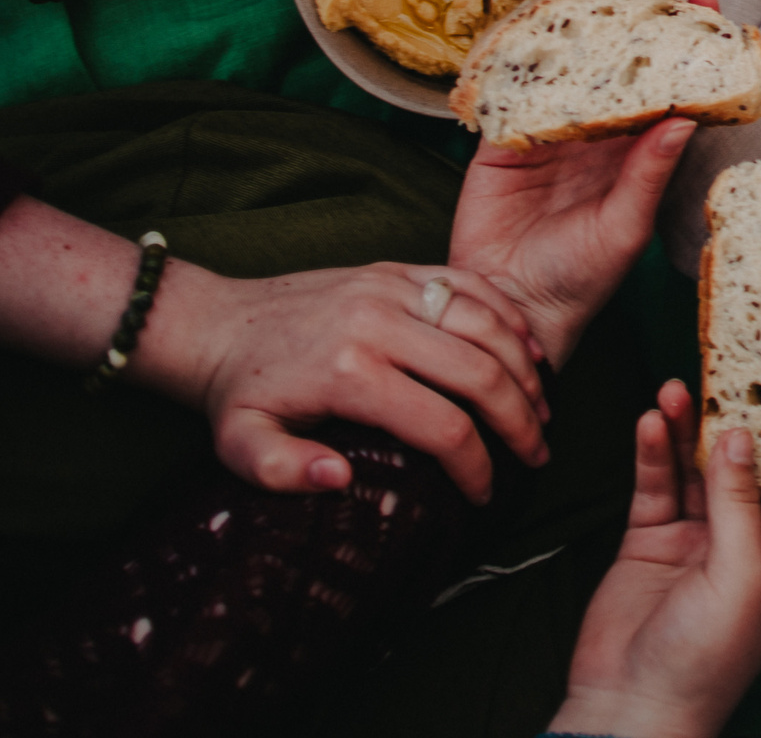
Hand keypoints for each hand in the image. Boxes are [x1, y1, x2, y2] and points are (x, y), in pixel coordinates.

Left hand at [141, 260, 551, 504]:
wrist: (219, 323)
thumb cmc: (239, 393)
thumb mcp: (241, 446)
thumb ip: (282, 470)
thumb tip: (340, 479)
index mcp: (349, 372)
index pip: (442, 425)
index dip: (477, 466)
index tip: (485, 493)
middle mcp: (378, 323)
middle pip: (480, 373)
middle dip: (519, 422)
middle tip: (536, 454)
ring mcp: (392, 288)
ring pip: (487, 324)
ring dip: (526, 370)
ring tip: (541, 409)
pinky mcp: (398, 269)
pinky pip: (472, 283)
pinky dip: (509, 316)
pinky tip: (528, 349)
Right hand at [448, 0, 709, 362]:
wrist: (510, 310)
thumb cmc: (579, 282)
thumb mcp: (624, 228)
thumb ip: (649, 173)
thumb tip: (686, 117)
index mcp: (637, 157)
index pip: (669, 88)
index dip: (689, 46)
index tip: (708, 0)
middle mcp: (599, 140)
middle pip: (621, 65)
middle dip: (634, 17)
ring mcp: (552, 135)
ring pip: (571, 68)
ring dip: (582, 25)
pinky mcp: (505, 140)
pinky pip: (517, 90)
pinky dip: (524, 58)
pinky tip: (535, 24)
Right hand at [553, 383, 760, 737]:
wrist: (629, 707)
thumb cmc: (705, 663)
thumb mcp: (740, 577)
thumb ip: (741, 504)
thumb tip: (741, 437)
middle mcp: (748, 544)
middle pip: (754, 469)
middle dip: (745, 422)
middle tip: (738, 372)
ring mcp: (698, 541)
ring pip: (699, 469)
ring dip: (691, 429)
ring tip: (680, 386)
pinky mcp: (653, 542)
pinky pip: (657, 485)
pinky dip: (655, 452)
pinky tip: (652, 420)